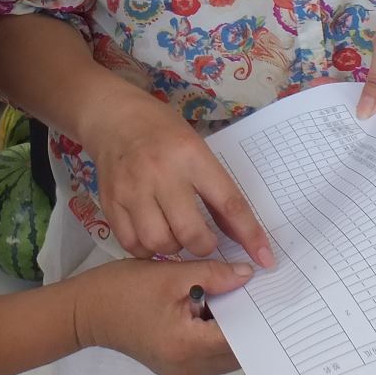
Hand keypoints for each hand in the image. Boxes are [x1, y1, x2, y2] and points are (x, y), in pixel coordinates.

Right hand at [71, 257, 251, 374]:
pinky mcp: (174, 364)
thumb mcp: (170, 274)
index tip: (271, 294)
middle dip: (249, 324)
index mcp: (187, 346)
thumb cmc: (123, 289)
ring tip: (241, 297)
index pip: (238, 339)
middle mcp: (188, 367)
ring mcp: (180, 370)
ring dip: (234, 329)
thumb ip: (214, 275)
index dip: (257, 317)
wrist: (84, 310)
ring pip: (223, 355)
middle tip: (261, 293)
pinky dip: (217, 333)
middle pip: (235, 353)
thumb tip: (249, 275)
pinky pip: (208, 352)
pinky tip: (218, 307)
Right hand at [84, 91, 273, 266]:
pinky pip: (132, 244)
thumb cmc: (163, 131)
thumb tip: (239, 234)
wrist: (114, 117)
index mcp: (192, 155)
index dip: (250, 235)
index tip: (264, 258)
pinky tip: (152, 237)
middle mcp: (162, 173)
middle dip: (204, 246)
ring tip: (175, 235)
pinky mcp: (111, 202)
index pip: (228, 202)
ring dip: (174, 249)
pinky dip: (147, 250)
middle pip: (191, 232)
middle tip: (204, 241)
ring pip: (160, 243)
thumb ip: (215, 189)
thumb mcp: (197, 148)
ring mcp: (132, 189)